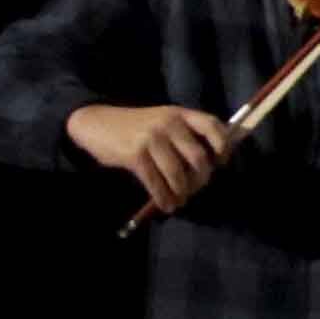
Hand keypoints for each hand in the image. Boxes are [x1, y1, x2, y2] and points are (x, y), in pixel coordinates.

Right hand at [68, 101, 230, 214]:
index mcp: (180, 114)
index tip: (222, 162)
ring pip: (177, 172)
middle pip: (197, 156)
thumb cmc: (136, 127)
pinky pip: (155, 181)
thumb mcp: (163, 120)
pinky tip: (166, 204)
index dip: (222, 145)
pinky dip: (163, 197)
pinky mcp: (135, 155)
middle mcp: (169, 124)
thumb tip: (210, 163)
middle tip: (197, 189)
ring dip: (182, 192)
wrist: (96, 123)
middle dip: (201, 178)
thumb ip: (184, 134)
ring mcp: (151, 138)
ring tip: (181, 201)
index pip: (212, 126)